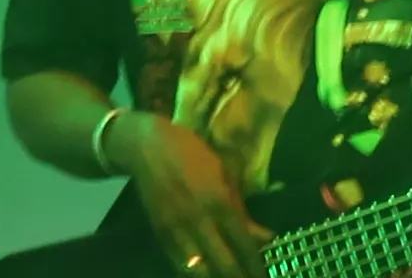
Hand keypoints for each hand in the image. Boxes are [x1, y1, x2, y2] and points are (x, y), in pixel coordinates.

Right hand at [122, 116, 268, 277]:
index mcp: (219, 202)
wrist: (145, 146)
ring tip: (225, 277)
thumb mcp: (223, 173)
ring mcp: (177, 228)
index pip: (243, 245)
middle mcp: (199, 220)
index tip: (264, 277)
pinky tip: (203, 272)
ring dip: (214, 277)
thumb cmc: (191, 153)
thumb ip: (242, 209)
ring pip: (199, 270)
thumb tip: (266, 236)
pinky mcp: (160, 233)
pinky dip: (193, 272)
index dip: (256, 266)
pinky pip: (178, 263)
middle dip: (239, 277)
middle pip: (224, 264)